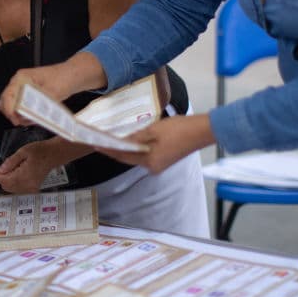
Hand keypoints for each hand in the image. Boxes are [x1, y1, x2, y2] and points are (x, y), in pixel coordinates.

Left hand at [0, 138, 59, 193]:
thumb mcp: (23, 151)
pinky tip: (16, 173)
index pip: (5, 180)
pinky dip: (14, 182)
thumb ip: (11, 162)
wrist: (54, 155)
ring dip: (7, 180)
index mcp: (25, 176)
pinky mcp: (33, 188)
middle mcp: (28, 185)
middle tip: (2, 167)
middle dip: (2, 177)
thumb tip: (1, 170)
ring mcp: (31, 188)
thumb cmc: (40, 151)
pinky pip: (19, 189)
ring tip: (11, 168)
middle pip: (7, 186)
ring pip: (12, 189)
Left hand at [98, 114, 213, 173]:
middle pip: (128, 158)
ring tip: (112, 139)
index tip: (95, 144)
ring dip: (125, 148)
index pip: (122, 156)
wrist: (202, 131)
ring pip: (136, 156)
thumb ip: (136, 136)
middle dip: (115, 149)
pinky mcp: (164, 159)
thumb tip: (119, 140)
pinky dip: (137, 147)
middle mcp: (153, 167)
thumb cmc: (179, 130)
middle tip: (100, 141)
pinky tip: (131, 139)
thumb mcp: (154, 130)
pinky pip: (145, 154)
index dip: (108, 150)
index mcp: (149, 162)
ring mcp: (159, 164)